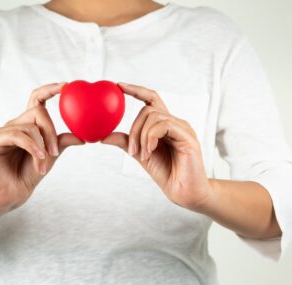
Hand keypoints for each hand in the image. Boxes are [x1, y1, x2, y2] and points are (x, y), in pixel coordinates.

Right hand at [0, 83, 84, 214]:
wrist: (12, 194)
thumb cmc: (29, 174)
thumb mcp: (51, 156)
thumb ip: (62, 142)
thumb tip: (83, 137)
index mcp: (28, 125)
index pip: (37, 100)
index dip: (50, 90)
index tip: (66, 86)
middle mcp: (14, 124)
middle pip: (37, 111)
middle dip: (51, 130)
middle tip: (55, 151)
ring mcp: (3, 132)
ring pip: (29, 125)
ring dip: (42, 145)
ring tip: (45, 161)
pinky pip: (18, 135)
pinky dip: (32, 147)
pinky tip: (39, 159)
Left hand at [102, 83, 213, 211]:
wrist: (184, 192)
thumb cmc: (167, 174)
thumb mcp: (141, 155)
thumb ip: (127, 142)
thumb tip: (104, 135)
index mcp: (166, 125)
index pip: (152, 99)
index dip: (136, 90)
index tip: (118, 86)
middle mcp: (176, 123)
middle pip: (149, 109)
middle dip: (134, 128)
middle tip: (131, 150)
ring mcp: (183, 128)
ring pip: (154, 116)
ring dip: (141, 136)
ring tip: (142, 155)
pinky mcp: (188, 136)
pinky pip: (163, 125)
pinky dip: (151, 138)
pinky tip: (150, 152)